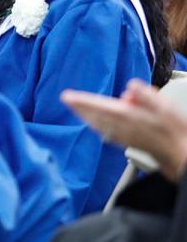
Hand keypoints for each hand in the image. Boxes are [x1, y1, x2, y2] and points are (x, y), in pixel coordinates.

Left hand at [62, 79, 186, 181]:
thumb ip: (147, 96)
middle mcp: (122, 128)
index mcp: (130, 118)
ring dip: (86, 116)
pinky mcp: (126, 142)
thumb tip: (131, 86)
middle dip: (80, 107)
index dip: (83, 101)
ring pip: (98, 125)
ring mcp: (123, 137)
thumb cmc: (174, 131)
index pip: (100, 106)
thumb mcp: (166, 109)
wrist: (180, 155)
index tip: (68, 96)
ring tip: (75, 107)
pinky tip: (93, 123)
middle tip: (66, 98)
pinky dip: (96, 125)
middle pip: (95, 116)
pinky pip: (105, 132)